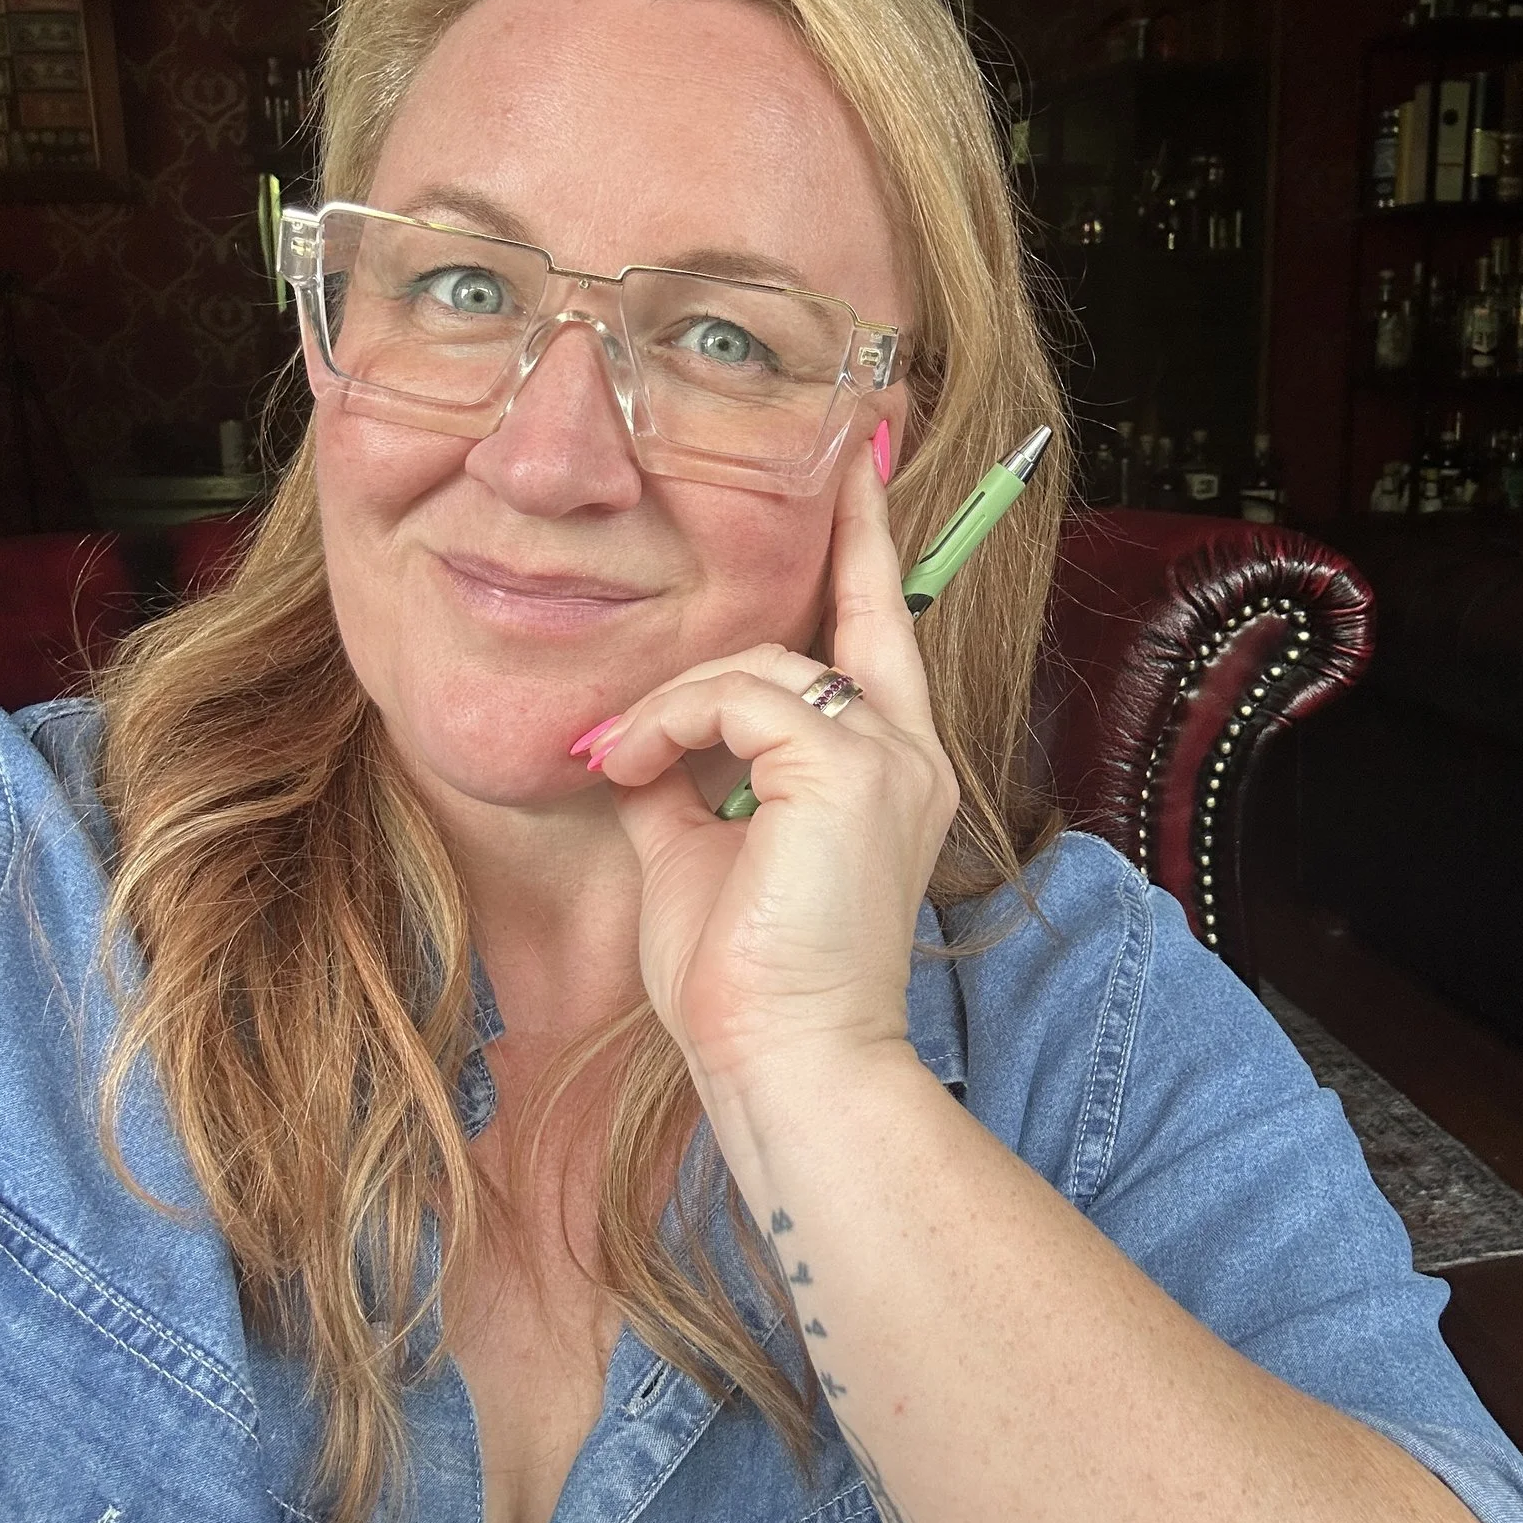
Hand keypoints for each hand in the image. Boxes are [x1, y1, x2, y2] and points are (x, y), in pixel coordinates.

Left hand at [587, 444, 957, 1088]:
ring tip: (616, 758)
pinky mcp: (846, 767)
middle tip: (839, 460)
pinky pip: (735, 696)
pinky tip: (630, 767)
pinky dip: (668, 724)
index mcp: (885, 775)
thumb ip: (685, 777)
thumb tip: (640, 734)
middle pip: (854, 614)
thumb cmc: (745, 982)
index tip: (866, 467)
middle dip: (844, 532)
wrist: (783, 1062)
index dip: (870, 550)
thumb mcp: (698, 854)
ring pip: (759, 661)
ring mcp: (885, 757)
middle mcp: (906, 755)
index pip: (879, 637)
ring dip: (670, 701)